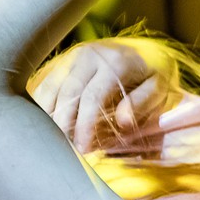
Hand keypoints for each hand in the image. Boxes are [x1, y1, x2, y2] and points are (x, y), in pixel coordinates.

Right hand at [30, 39, 177, 151]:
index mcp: (116, 63)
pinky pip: (46, 83)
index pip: (92, 97)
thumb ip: (142, 103)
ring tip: (51, 141)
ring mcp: (74, 56)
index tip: (82, 149)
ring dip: (48, 116)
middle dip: (63, 124)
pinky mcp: (64, 61)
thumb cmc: (150, 75)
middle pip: (68, 93)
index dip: (84, 126)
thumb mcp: (158, 87)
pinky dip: (41, 105)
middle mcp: (91, 55)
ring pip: (52, 87)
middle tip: (64, 149)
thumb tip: (123, 122)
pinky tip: (42, 124)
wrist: (141, 50)